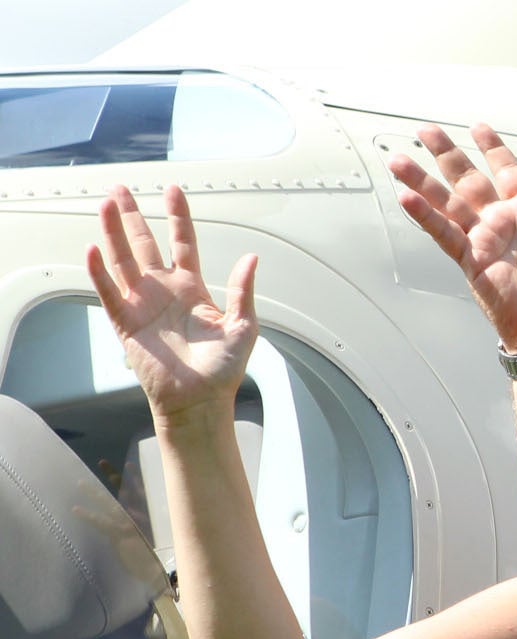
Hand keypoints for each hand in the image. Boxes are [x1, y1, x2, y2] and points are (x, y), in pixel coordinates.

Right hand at [85, 184, 256, 424]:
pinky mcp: (126, 321)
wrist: (199, 400)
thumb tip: (252, 257)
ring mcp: (143, 303)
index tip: (173, 190)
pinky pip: (109, 291)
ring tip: (106, 205)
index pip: (183, 243)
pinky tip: (94, 248)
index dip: (178, 217)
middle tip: (120, 189)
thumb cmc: (224, 368)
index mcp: (193, 288)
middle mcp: (164, 290)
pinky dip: (99, 271)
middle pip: (144, 244)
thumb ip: (243, 291)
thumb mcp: (243, 326)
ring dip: (113, 233)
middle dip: (133, 216)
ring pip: (124, 260)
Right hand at [388, 122, 516, 351]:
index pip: (508, 173)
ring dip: (423, 181)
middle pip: (468, 180)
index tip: (479, 128)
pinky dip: (425, 216)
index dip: (494, 150)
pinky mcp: (471, 261)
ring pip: (447, 202)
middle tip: (426, 130)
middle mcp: (503, 222)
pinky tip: (406, 197)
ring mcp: (484, 240)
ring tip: (398, 159)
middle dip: (448, 155)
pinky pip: (444, 234)